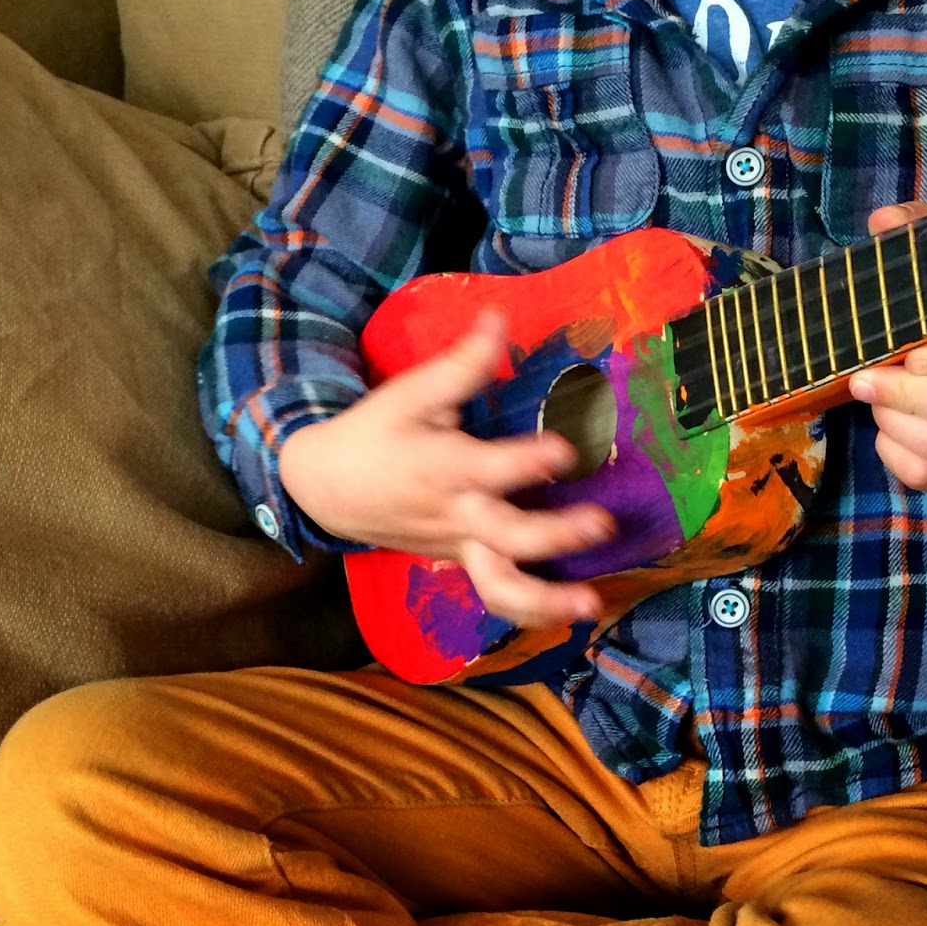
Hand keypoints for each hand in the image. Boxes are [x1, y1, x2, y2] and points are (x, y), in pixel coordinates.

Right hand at [278, 310, 612, 627]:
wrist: (324, 487)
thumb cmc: (373, 433)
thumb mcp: (410, 393)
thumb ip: (462, 363)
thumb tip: (500, 316)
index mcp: (442, 468)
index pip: (490, 468)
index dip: (529, 461)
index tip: (567, 451)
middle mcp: (455, 514)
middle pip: (507, 536)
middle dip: (556, 535)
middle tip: (602, 524)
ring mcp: (458, 545)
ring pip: (499, 586)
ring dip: (546, 600)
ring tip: (590, 604)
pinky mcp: (459, 561)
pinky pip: (495, 592)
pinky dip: (532, 608)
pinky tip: (573, 608)